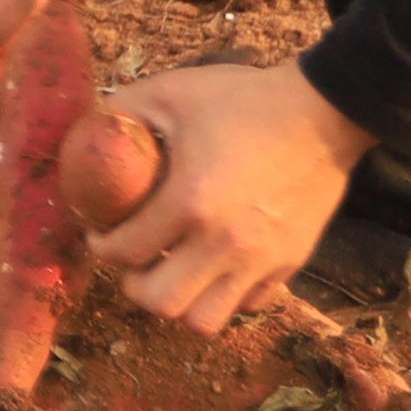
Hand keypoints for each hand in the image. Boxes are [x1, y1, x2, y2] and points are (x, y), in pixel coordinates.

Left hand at [79, 57, 369, 334]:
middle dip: (134, 284)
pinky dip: (224, 296)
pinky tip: (214, 265)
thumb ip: (120, 113)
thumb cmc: (243, 99)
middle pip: (161, 303)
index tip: (101, 231)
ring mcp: (262, 259)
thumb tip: (87, 135)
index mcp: (190, 202)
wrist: (323, 111)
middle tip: (133, 259)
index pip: (124, 252)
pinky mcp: (290, 262)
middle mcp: (225, 242)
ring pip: (206, 320)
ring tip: (172, 272)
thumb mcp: (171, 91)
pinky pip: (248, 304)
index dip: (100, 245)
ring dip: (180, 301)